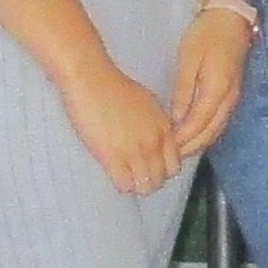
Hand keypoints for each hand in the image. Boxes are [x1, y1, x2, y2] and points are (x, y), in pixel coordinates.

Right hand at [61, 61, 179, 194]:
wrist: (92, 80)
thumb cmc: (115, 87)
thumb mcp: (148, 104)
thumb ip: (156, 125)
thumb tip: (157, 142)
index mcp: (164, 129)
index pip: (175, 165)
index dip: (162, 170)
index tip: (150, 167)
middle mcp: (154, 143)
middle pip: (161, 179)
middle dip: (150, 180)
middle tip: (136, 174)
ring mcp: (135, 152)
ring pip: (145, 187)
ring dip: (136, 185)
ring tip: (125, 176)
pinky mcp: (113, 157)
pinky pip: (125, 186)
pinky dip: (121, 184)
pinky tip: (114, 174)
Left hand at [167, 12, 252, 161]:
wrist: (231, 19)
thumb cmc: (206, 35)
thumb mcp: (189, 59)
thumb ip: (184, 91)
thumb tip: (177, 119)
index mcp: (217, 89)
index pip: (199, 124)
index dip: (183, 139)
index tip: (165, 147)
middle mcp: (229, 98)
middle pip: (210, 132)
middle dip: (191, 147)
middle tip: (170, 156)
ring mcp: (234, 97)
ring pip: (217, 130)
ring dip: (199, 142)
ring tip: (179, 150)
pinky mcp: (234, 94)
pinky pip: (220, 121)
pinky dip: (207, 132)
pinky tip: (194, 134)